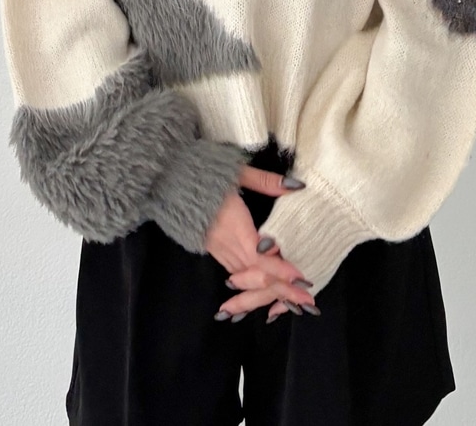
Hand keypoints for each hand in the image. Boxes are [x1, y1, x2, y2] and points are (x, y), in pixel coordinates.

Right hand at [204, 164, 318, 322]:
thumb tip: (298, 186)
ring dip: (268, 291)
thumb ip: (267, 182)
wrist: (168, 179)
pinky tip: (265, 292)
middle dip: (283, 289)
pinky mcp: (211, 250)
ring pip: (245, 278)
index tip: (303, 282)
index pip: (261, 258)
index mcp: (235, 225)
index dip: (282, 272)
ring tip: (292, 303)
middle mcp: (226, 243)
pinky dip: (251, 284)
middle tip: (307, 304)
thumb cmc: (204, 173)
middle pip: (256, 275)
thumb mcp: (238, 172)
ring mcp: (217, 249)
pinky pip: (235, 272)